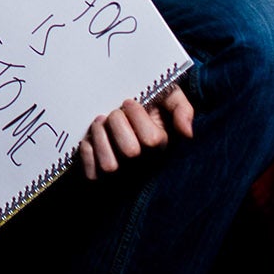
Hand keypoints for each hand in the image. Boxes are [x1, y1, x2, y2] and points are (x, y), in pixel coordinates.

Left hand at [78, 83, 194, 179]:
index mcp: (160, 145)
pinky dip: (87, 152)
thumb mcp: (168, 97)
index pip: (151, 139)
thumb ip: (181, 109)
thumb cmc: (146, 104)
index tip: (129, 102)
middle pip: (130, 151)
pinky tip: (89, 139)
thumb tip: (187, 133)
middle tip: (113, 113)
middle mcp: (142, 163)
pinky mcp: (99, 176)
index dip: (136, 115)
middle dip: (117, 123)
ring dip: (99, 137)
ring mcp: (121, 171)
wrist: (117, 110)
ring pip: (109, 165)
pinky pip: (92, 174)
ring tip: (100, 124)